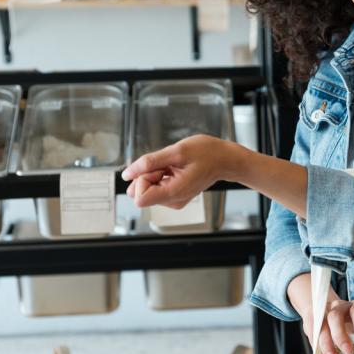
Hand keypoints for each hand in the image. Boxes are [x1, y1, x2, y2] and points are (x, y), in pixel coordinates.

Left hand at [122, 135, 239, 208]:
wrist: (225, 160)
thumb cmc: (207, 153)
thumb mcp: (176, 151)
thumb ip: (149, 163)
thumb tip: (127, 174)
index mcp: (174, 193)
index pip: (140, 198)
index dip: (142, 179)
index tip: (158, 168)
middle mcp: (173, 202)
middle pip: (141, 194)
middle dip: (146, 176)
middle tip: (165, 165)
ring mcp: (174, 200)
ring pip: (147, 190)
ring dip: (153, 174)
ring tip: (172, 166)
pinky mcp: (175, 196)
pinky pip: (156, 187)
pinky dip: (160, 176)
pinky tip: (173, 169)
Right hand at [286, 275, 353, 353]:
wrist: (328, 312)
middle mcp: (340, 308)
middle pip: (337, 315)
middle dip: (342, 334)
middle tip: (349, 351)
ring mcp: (325, 315)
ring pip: (323, 324)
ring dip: (328, 342)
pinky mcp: (314, 324)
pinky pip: (313, 333)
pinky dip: (317, 345)